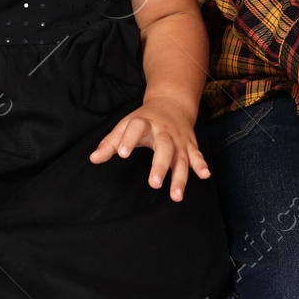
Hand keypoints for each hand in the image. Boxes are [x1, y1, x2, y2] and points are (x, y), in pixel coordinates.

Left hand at [89, 96, 209, 200]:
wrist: (171, 103)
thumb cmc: (144, 120)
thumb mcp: (125, 125)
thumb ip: (110, 143)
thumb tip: (93, 159)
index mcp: (144, 122)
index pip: (135, 128)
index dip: (128, 140)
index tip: (121, 154)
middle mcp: (163, 131)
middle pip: (163, 147)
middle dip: (160, 166)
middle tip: (153, 183)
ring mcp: (178, 139)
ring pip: (181, 157)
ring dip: (180, 176)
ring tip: (176, 196)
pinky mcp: (190, 145)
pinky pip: (197, 155)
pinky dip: (201, 165)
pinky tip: (205, 176)